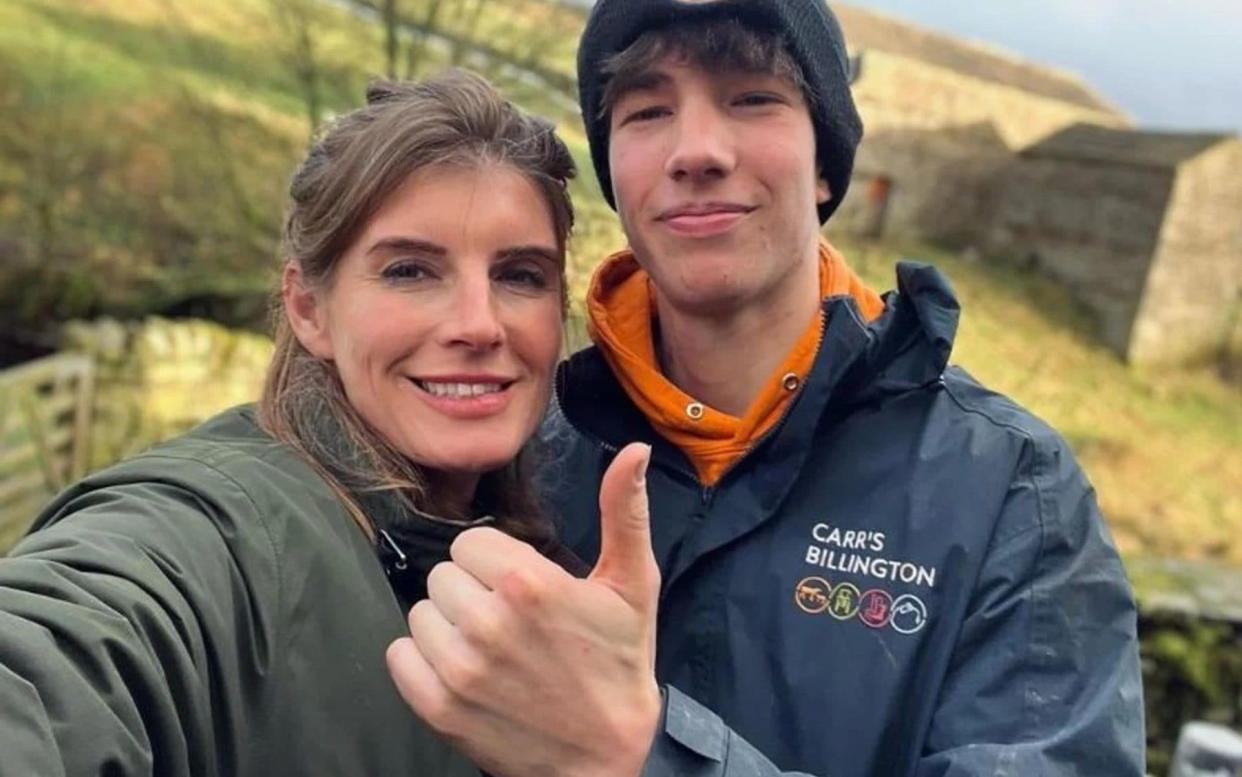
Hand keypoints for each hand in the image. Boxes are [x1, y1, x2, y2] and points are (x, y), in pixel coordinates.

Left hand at [386, 443, 661, 776]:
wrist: (608, 756)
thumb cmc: (619, 664)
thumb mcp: (632, 584)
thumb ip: (625, 511)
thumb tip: (634, 450)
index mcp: (530, 584)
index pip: (472, 542)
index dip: (496, 563)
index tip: (522, 588)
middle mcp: (488, 623)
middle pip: (443, 575)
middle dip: (472, 592)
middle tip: (509, 620)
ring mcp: (460, 669)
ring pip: (421, 613)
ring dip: (448, 626)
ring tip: (489, 647)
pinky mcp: (439, 708)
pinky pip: (399, 656)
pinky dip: (422, 661)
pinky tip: (463, 670)